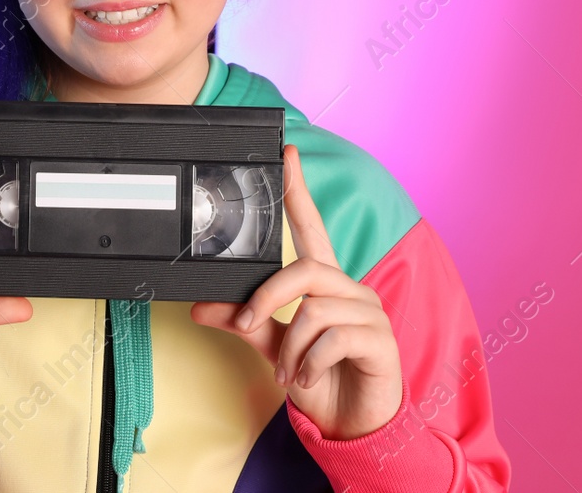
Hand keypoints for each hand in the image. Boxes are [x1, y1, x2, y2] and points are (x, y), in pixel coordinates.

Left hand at [190, 144, 402, 438]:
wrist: (354, 426)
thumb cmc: (320, 378)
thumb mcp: (276, 347)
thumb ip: (246, 323)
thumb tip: (201, 307)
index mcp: (325, 284)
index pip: (311, 227)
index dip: (298, 191)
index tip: (286, 156)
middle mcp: (350, 290)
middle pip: (305, 269)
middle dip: (267, 297)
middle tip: (246, 324)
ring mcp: (369, 312)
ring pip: (315, 308)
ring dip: (290, 345)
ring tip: (288, 370)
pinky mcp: (381, 340)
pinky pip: (334, 338)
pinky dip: (310, 362)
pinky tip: (308, 378)